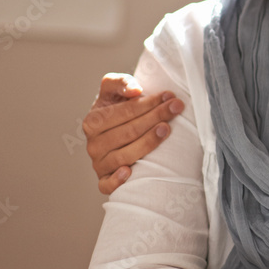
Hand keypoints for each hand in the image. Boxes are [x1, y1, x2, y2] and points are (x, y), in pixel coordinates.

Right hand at [83, 74, 183, 194]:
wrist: (116, 132)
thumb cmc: (117, 110)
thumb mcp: (114, 90)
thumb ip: (120, 83)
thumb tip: (135, 90)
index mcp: (92, 122)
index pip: (124, 112)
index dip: (148, 103)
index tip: (169, 96)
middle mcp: (93, 144)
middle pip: (128, 132)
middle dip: (154, 118)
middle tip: (176, 109)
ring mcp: (98, 164)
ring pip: (124, 156)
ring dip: (147, 143)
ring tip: (166, 129)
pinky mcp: (104, 181)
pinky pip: (107, 185)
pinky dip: (116, 181)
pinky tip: (129, 172)